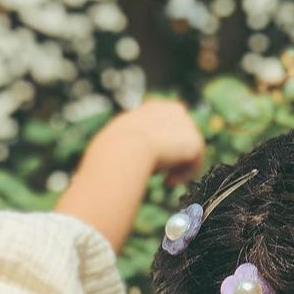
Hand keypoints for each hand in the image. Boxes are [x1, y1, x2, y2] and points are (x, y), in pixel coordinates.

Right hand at [54, 97, 205, 251]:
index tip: (157, 164)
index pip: (168, 121)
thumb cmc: (108, 155)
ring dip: (179, 168)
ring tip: (165, 182)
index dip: (165, 144)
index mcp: (151, 110)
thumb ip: (119, 152)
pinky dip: (185, 175)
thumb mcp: (110, 147)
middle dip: (176, 156)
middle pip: (183, 134)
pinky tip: (168, 183)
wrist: (123, 152)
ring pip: (189, 150)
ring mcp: (184, 125)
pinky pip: (196, 161)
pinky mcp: (194, 141)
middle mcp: (170, 111)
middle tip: (165, 178)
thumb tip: (96, 178)